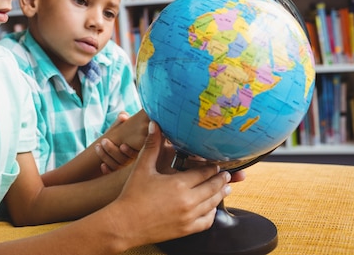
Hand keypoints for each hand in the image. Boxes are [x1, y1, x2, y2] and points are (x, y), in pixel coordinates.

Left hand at [96, 110, 148, 173]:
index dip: (129, 151)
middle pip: (125, 161)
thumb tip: (122, 116)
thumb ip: (125, 122)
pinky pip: (113, 175)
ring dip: (105, 156)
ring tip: (97, 146)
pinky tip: (102, 165)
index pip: (136, 154)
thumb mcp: (127, 127)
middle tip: (103, 141)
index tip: (122, 145)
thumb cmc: (129, 133)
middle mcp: (137, 163)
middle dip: (112, 151)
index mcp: (142, 151)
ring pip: (116, 167)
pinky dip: (107, 170)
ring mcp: (128, 171)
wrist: (124, 146)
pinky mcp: (120, 177)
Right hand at [107, 121, 232, 246]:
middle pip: (213, 188)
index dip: (213, 167)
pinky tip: (212, 208)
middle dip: (221, 180)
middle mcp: (188, 201)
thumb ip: (152, 145)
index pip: (204, 172)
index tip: (217, 163)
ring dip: (221, 194)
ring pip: (212, 204)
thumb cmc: (132, 194)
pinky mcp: (186, 230)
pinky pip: (207, 221)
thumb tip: (155, 124)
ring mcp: (188, 217)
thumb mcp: (142, 167)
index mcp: (179, 184)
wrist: (125, 224)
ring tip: (226, 188)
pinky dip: (212, 213)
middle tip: (228, 174)